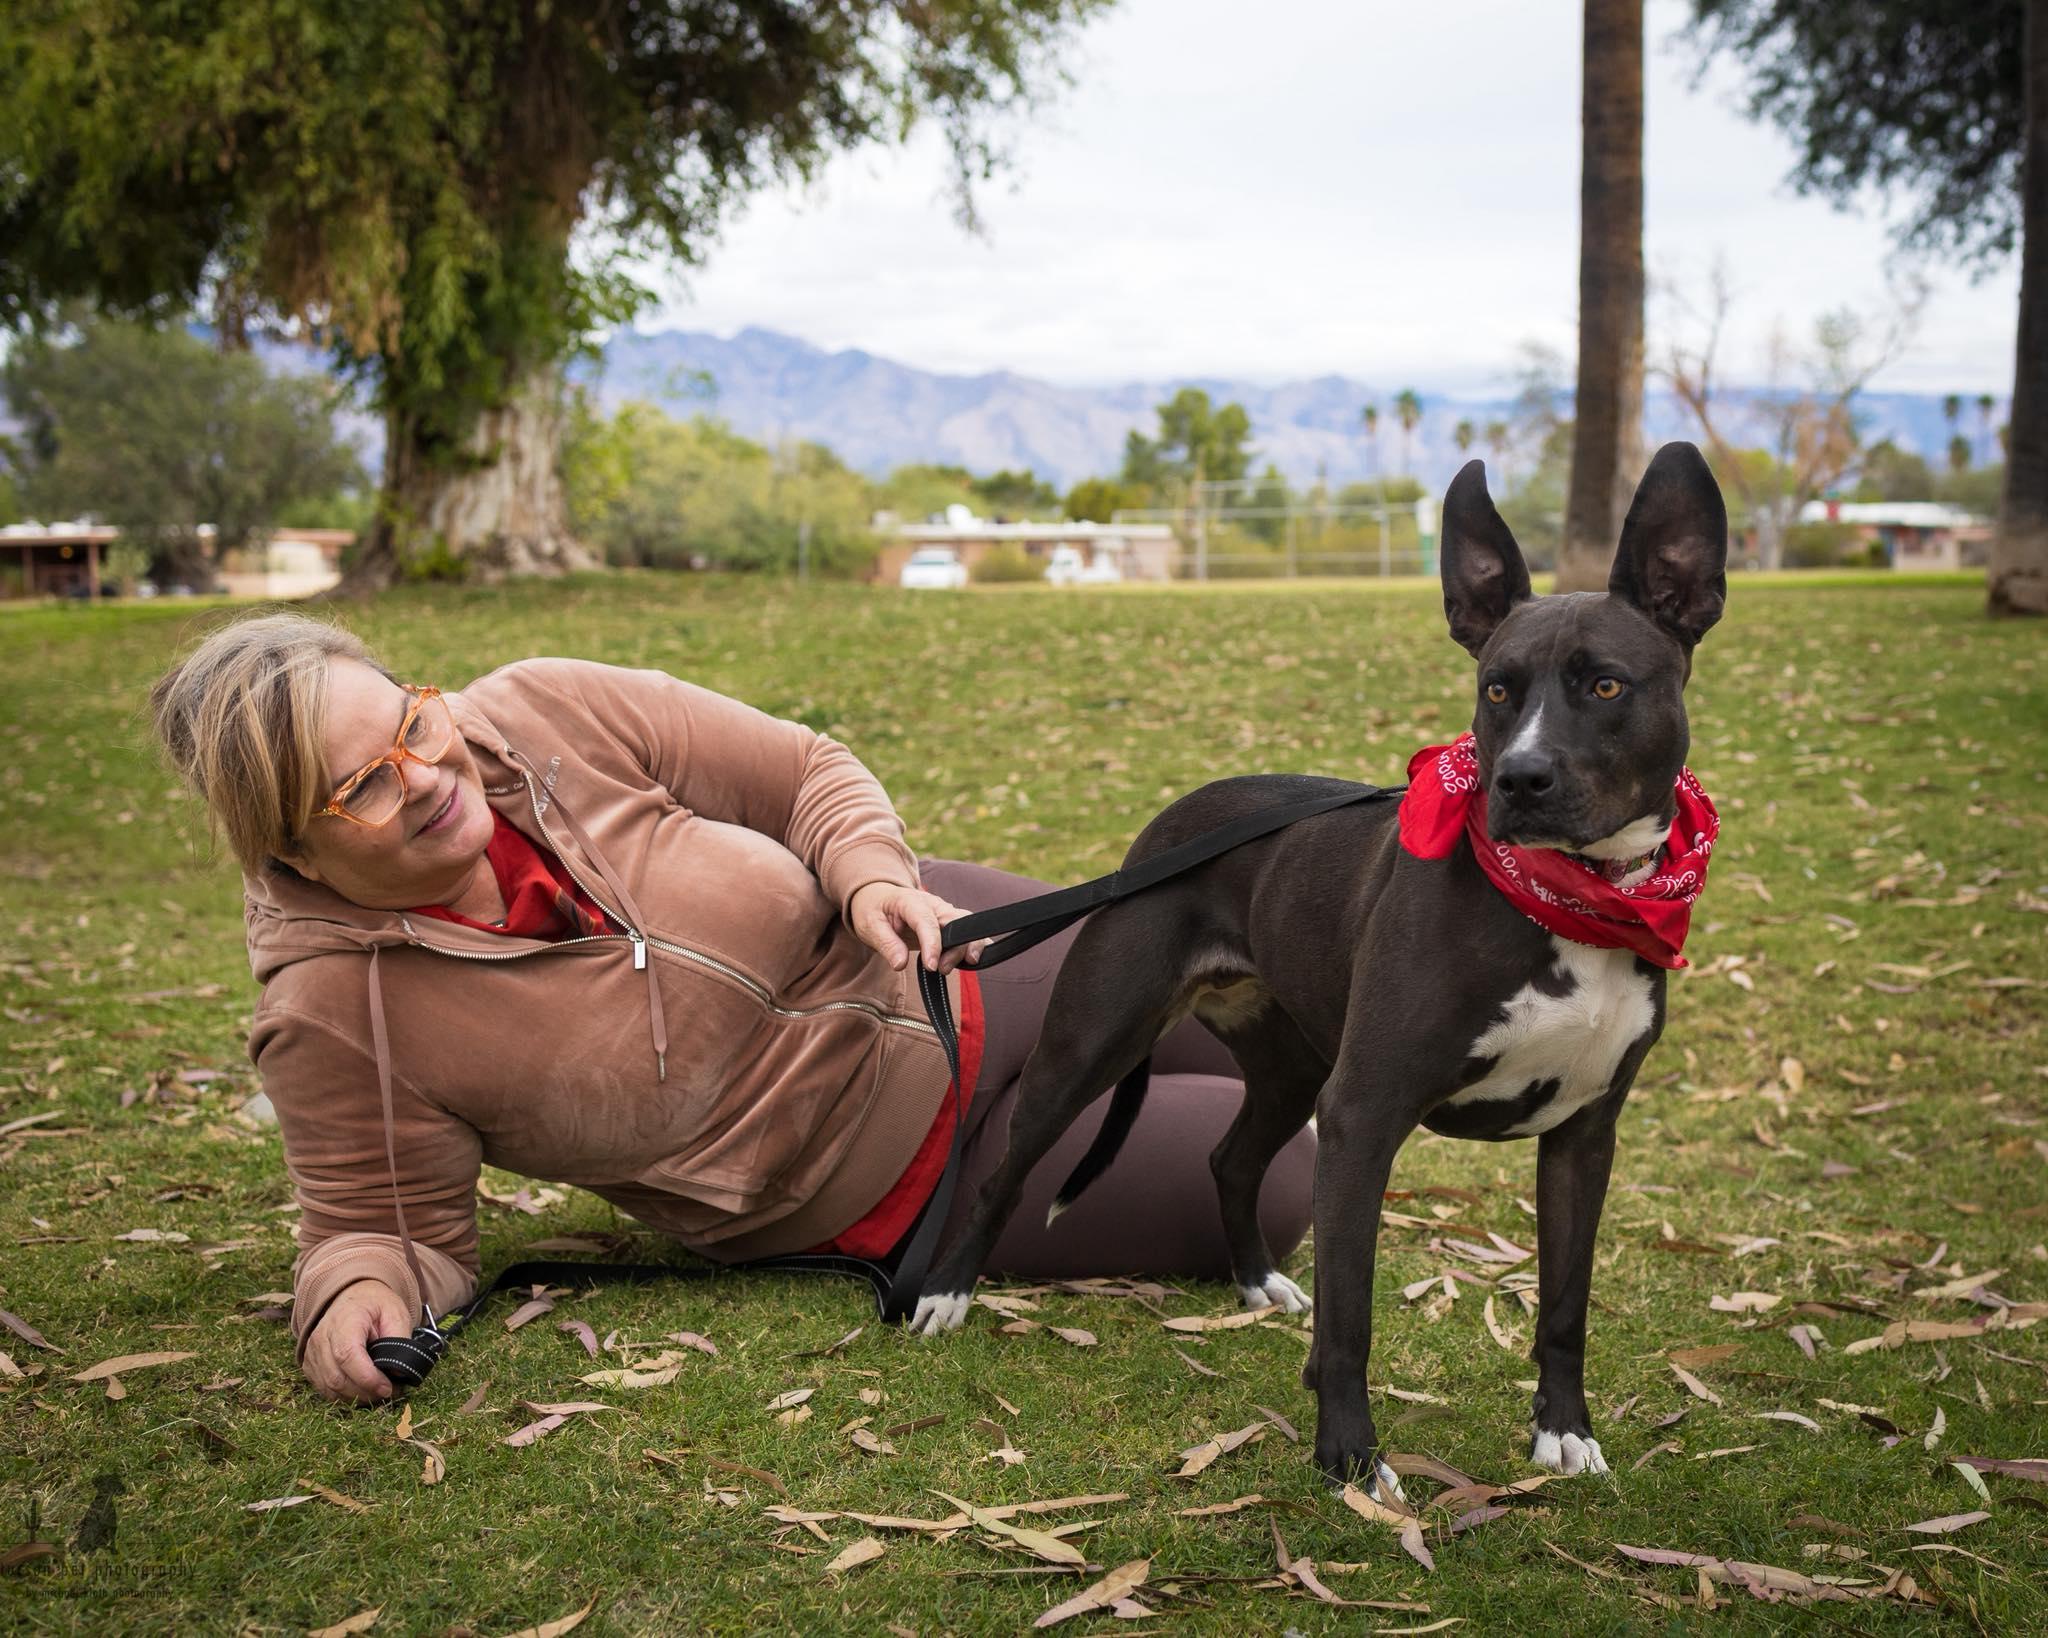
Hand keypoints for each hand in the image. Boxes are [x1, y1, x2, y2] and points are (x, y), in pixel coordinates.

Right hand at [304, 1277, 412, 1403]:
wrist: (353, 1296)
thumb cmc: (375, 1305)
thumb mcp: (396, 1313)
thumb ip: (400, 1340)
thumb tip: (399, 1372)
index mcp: (344, 1320)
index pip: (347, 1355)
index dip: (367, 1378)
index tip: (387, 1388)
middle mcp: (322, 1337)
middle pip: (336, 1377)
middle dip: (364, 1392)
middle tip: (388, 1393)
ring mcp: (312, 1352)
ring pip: (329, 1387)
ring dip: (355, 1397)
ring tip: (377, 1392)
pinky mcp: (310, 1364)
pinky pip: (324, 1389)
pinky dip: (344, 1396)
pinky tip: (362, 1390)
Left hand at [848, 883, 987, 973]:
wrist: (878, 897)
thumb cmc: (873, 910)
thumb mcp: (870, 926)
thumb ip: (887, 944)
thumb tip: (900, 965)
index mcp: (910, 900)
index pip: (927, 921)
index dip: (933, 944)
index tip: (931, 966)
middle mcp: (932, 904)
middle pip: (955, 922)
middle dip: (954, 947)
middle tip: (941, 969)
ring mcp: (943, 912)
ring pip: (966, 925)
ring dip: (966, 947)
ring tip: (948, 968)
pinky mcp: (949, 922)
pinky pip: (969, 930)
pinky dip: (976, 943)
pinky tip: (975, 959)